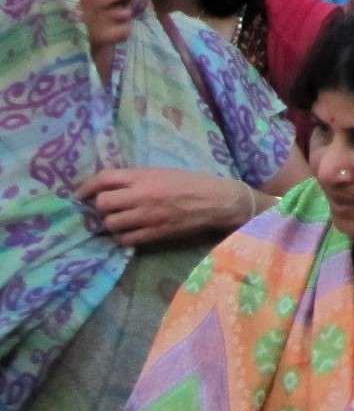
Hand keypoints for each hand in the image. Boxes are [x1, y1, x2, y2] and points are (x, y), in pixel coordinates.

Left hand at [77, 167, 244, 246]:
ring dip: (110, 223)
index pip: (104, 179)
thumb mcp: (163, 172)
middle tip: (104, 208)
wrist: (217, 201)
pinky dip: (122, 236)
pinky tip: (128, 232)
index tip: (80, 194)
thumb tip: (110, 187)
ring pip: (111, 224)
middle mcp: (142, 195)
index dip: (87, 187)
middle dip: (99, 207)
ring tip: (117, 221)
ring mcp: (147, 216)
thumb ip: (137, 178)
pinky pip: (125, 239)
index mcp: (144, 176)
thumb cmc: (192, 182)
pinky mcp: (154, 234)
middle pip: (103, 204)